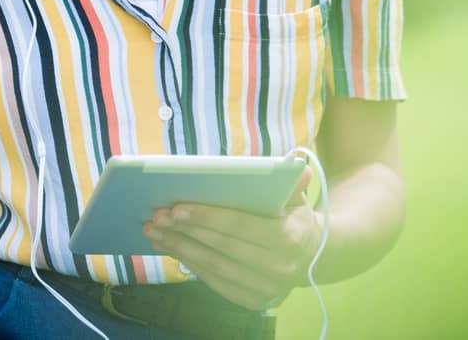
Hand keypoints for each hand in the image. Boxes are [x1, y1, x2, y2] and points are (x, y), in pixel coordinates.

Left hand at [143, 168, 321, 309]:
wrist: (313, 257)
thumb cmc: (295, 218)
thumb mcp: (298, 198)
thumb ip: (291, 184)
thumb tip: (295, 167)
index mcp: (290, 237)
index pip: (240, 225)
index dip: (207, 217)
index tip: (177, 208)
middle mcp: (280, 267)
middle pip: (222, 247)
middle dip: (186, 231)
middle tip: (157, 217)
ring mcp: (266, 288)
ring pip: (214, 266)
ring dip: (180, 248)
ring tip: (155, 231)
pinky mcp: (254, 301)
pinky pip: (216, 282)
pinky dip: (191, 265)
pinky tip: (173, 248)